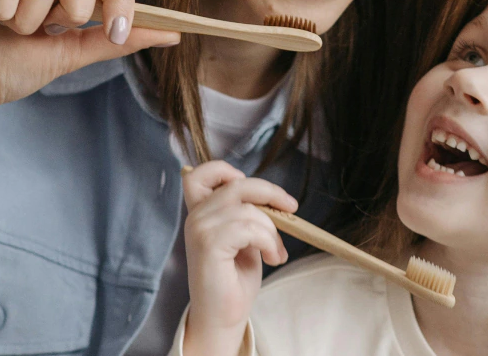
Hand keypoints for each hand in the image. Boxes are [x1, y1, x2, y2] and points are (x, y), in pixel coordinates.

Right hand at [182, 161, 297, 355]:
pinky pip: (251, 228)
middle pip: (237, 184)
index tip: (251, 188)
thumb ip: (248, 213)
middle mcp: (195, 217)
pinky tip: (272, 258)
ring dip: (272, 230)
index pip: (198, 174)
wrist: (223, 317)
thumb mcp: (245, 238)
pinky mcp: (209, 244)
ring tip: (276, 253)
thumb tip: (274, 199)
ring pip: (249, 209)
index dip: (224, 170)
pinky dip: (269, 241)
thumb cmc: (234, 279)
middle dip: (270, 193)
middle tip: (291, 209)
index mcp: (200, 213)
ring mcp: (200, 229)